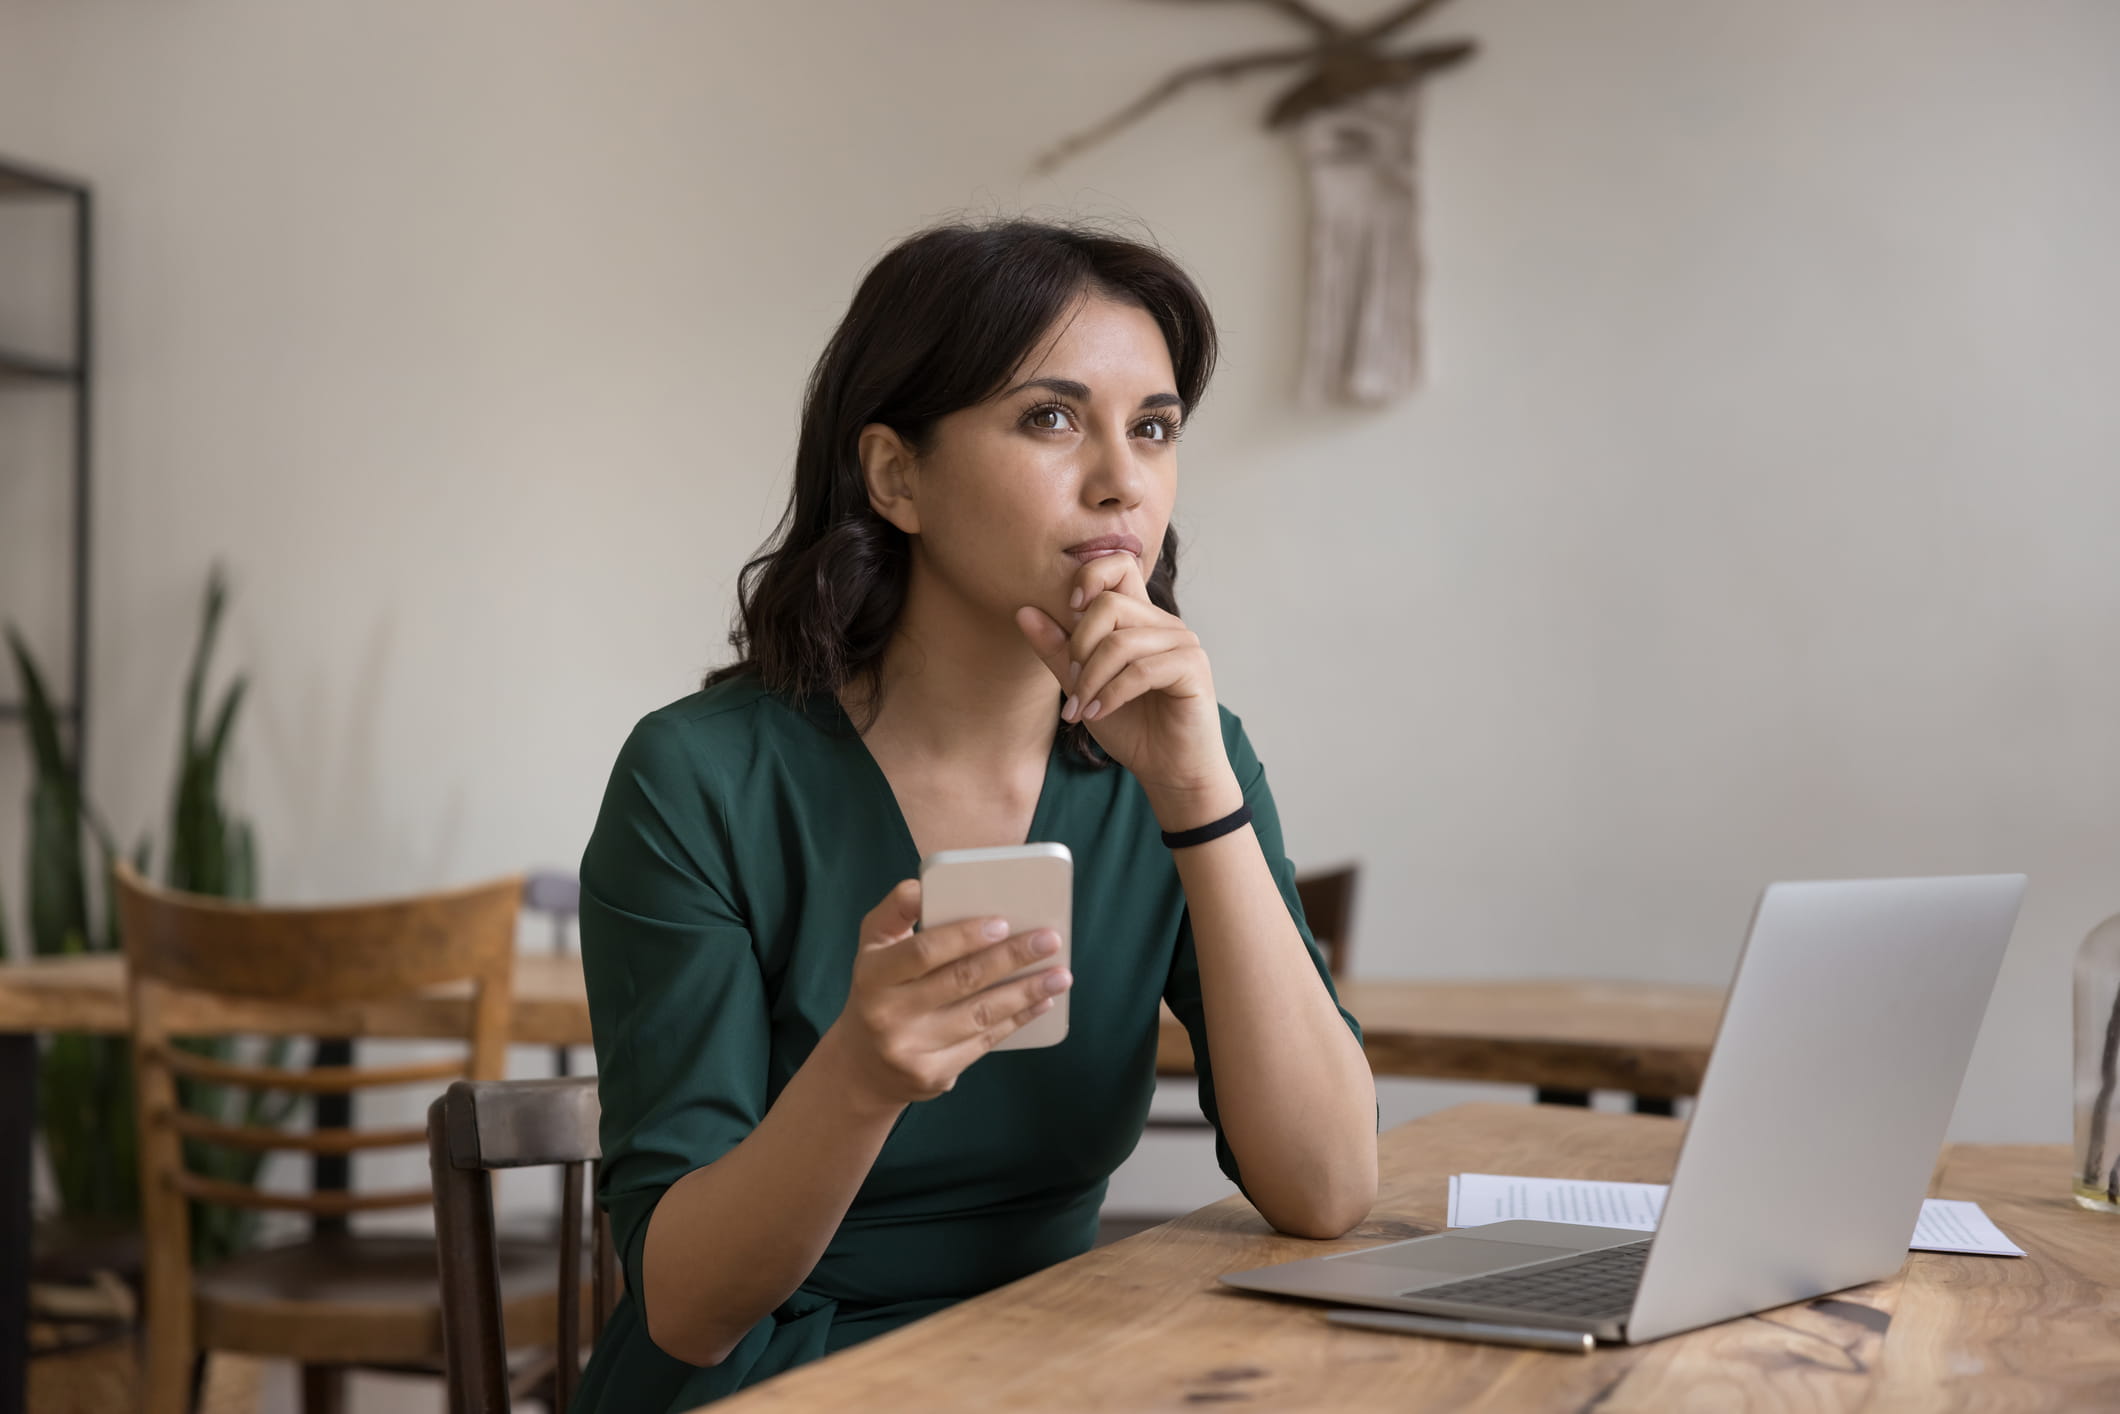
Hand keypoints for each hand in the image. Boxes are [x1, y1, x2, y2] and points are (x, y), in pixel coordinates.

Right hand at [825, 879, 1072, 1109]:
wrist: (863, 1066)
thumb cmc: (878, 989)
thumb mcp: (873, 946)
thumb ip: (896, 910)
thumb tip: (922, 886)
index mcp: (873, 975)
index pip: (923, 951)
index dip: (965, 936)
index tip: (1003, 922)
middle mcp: (887, 1015)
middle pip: (961, 981)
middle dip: (1011, 958)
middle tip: (1049, 939)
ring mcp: (910, 1050)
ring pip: (980, 1015)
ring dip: (1026, 992)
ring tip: (1060, 974)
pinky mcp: (932, 1075)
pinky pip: (984, 1043)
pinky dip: (1017, 1020)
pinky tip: (1041, 1003)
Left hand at [1014, 549, 1235, 810]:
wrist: (1169, 771)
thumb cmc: (1131, 727)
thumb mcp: (1083, 686)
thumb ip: (1058, 649)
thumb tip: (1023, 610)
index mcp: (1140, 619)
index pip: (1120, 566)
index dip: (1090, 575)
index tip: (1070, 609)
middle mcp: (1164, 623)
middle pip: (1110, 604)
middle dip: (1079, 646)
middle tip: (1074, 685)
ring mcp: (1182, 642)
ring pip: (1121, 641)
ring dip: (1091, 680)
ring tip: (1082, 708)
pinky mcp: (1193, 668)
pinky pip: (1142, 670)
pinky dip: (1112, 694)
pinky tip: (1100, 713)